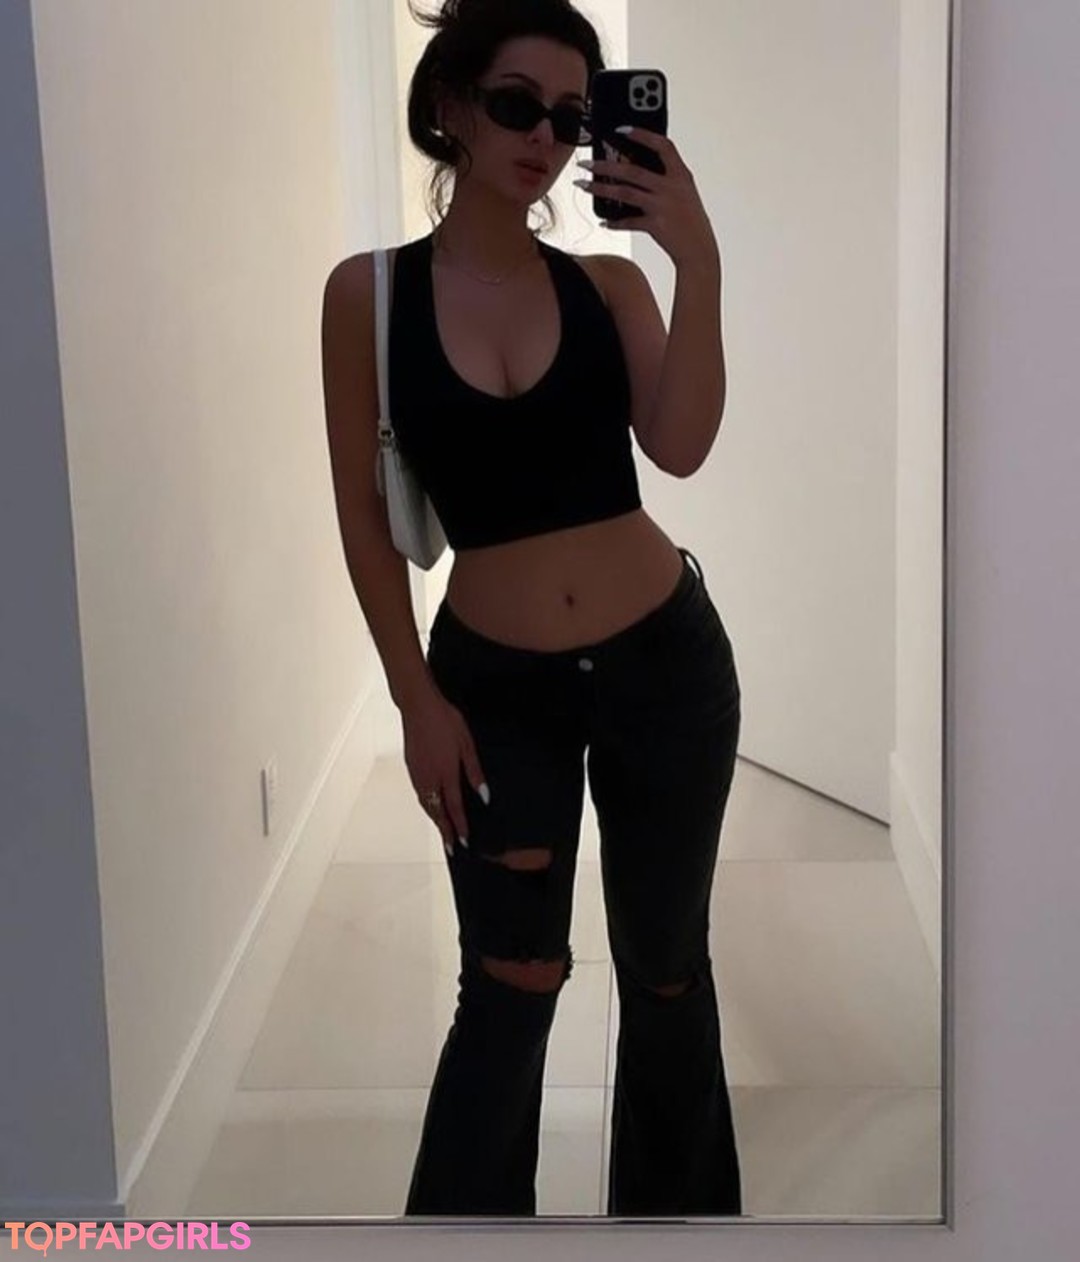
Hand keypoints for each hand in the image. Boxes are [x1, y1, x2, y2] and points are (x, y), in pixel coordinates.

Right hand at [399, 688, 488, 858]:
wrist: (418, 707)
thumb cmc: (445, 721)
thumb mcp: (466, 744)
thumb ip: (475, 772)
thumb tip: (483, 795)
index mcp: (445, 774)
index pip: (454, 808)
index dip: (460, 826)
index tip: (465, 841)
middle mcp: (429, 779)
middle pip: (436, 812)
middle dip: (445, 830)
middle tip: (452, 847)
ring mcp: (417, 774)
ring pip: (426, 805)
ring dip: (435, 819)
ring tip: (443, 831)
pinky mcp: (411, 768)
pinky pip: (420, 794)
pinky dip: (427, 806)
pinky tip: (431, 806)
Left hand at [573, 129, 719, 268]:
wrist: (699, 249)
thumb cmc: (690, 220)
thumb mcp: (684, 193)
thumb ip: (665, 179)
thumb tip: (634, 169)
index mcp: (681, 175)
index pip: (663, 146)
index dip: (643, 135)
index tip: (621, 130)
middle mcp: (671, 187)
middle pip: (633, 171)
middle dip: (605, 166)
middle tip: (585, 163)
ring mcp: (663, 206)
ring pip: (625, 193)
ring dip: (600, 189)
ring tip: (583, 185)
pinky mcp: (655, 225)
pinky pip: (629, 221)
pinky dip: (615, 222)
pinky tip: (604, 221)